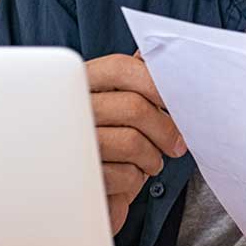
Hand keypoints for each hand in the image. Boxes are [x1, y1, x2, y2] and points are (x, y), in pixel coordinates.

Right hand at [86, 52, 186, 234]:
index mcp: (80, 82)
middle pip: (134, 108)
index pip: (121, 68)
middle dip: (165, 130)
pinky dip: (134, 181)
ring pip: (132, 142)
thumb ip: (135, 76)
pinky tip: (126, 179)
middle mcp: (70, 108)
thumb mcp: (118, 105)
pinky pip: (123, 174)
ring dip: (152, 158)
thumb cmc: (107, 141)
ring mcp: (68, 143)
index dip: (155, 83)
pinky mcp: (76, 177)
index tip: (177, 102)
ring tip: (149, 163)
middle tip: (176, 145)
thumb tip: (154, 55)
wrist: (76, 190)